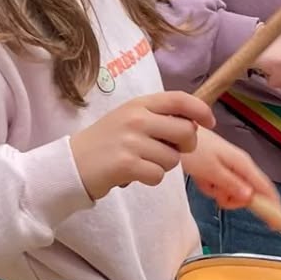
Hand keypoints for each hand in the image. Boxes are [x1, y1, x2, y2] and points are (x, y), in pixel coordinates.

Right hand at [69, 92, 215, 200]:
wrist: (71, 164)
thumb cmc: (105, 143)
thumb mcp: (128, 119)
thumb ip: (157, 117)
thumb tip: (193, 124)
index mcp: (139, 104)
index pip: (179, 99)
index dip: (200, 110)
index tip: (209, 122)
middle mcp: (136, 119)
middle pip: (185, 132)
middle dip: (186, 146)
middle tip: (170, 151)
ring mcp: (131, 141)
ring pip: (173, 158)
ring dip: (163, 166)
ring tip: (141, 162)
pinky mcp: (126, 164)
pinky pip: (158, 175)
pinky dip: (150, 179)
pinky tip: (134, 174)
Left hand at [183, 133, 278, 209]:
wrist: (177, 134)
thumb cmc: (194, 149)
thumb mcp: (211, 170)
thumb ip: (231, 184)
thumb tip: (250, 198)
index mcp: (243, 164)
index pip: (266, 188)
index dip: (272, 207)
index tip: (273, 225)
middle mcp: (240, 166)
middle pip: (248, 194)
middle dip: (232, 199)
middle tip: (217, 192)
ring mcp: (230, 168)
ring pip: (232, 192)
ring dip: (218, 192)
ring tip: (205, 180)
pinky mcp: (219, 170)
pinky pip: (219, 187)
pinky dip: (209, 187)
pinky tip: (200, 178)